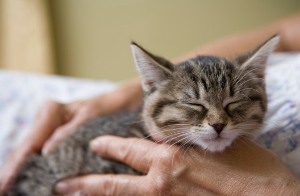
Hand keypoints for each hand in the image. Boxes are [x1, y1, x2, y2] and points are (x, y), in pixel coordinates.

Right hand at [0, 78, 142, 194]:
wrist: (121, 105)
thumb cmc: (108, 108)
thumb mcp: (91, 117)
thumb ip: (68, 133)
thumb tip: (46, 152)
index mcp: (51, 112)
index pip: (30, 142)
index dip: (16, 164)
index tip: (6, 183)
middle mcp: (47, 122)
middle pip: (26, 150)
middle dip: (14, 171)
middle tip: (5, 190)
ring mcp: (51, 132)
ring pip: (32, 156)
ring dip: (23, 173)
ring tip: (13, 189)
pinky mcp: (59, 142)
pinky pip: (45, 157)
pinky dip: (39, 170)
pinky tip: (33, 182)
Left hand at [55, 136, 299, 195]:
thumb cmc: (250, 169)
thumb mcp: (217, 143)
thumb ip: (189, 143)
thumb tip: (169, 144)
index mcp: (171, 160)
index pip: (128, 149)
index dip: (109, 146)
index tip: (95, 145)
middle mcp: (162, 183)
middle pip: (113, 184)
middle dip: (85, 184)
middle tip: (62, 186)